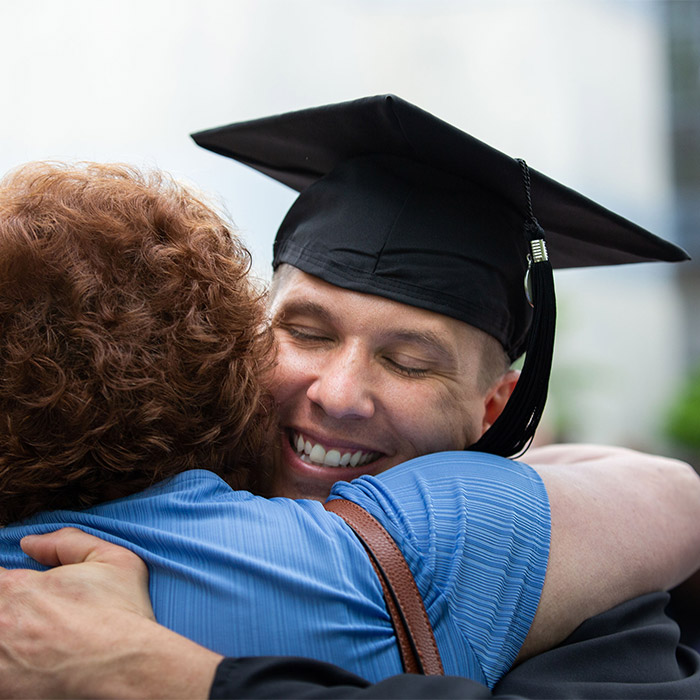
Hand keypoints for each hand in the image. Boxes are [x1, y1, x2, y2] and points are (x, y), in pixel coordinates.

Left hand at [0, 528, 221, 698]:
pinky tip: (35, 664)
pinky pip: (0, 676)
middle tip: (39, 620)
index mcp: (17, 587)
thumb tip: (30, 543)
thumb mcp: (111, 559)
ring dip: (11, 641)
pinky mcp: (3, 692)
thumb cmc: (121, 614)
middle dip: (11, 613)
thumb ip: (66, 542)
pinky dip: (12, 667)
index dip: (11, 586)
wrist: (128, 668)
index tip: (27, 595)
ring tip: (37, 643)